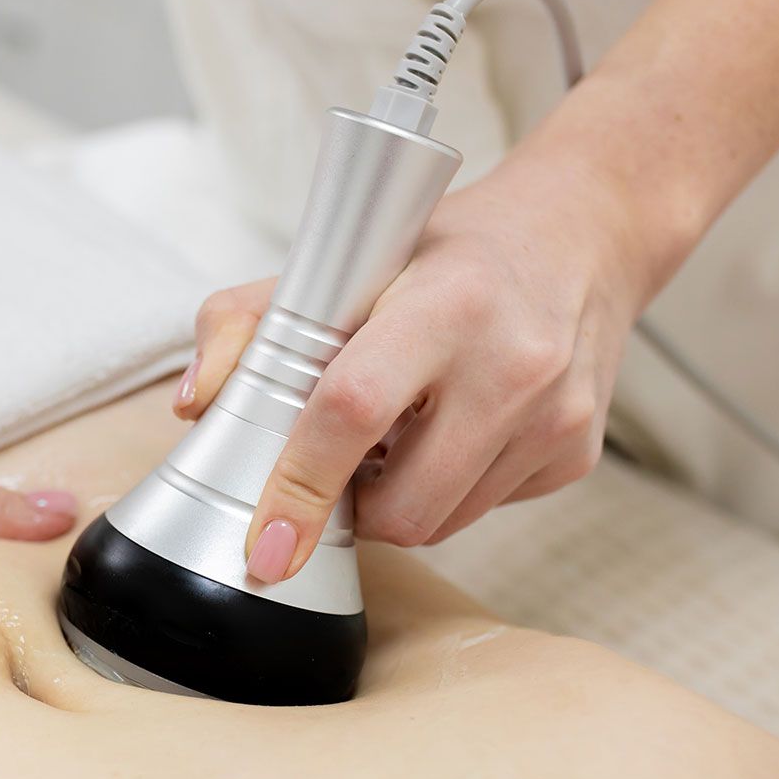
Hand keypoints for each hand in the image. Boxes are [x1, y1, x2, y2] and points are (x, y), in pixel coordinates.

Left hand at [174, 152, 651, 581]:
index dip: (301, 485)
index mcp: (445, 303)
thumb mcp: (347, 259)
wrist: (579, 235)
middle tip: (342, 456)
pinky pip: (485, 510)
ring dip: (401, 498)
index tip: (268, 542)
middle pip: (404, 506)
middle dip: (353, 505)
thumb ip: (250, 320)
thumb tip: (198, 401)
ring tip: (404, 431)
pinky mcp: (578, 453)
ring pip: (442, 522)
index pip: (353, 410)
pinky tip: (457, 429)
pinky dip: (452, 487)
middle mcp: (512, 362)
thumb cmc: (449, 252)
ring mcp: (555, 416)